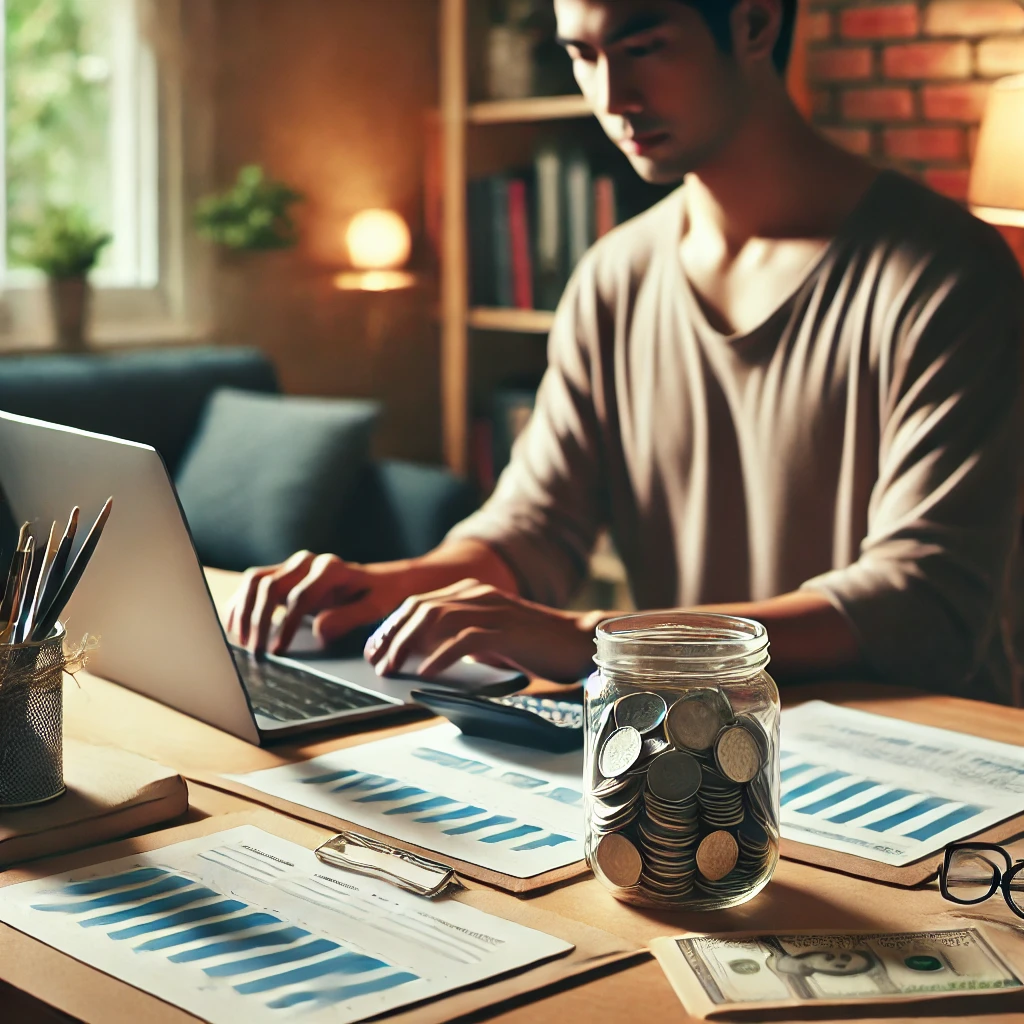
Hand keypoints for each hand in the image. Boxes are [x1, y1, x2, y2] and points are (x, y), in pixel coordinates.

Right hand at [225, 550, 407, 653]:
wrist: (379, 580)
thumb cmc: (378, 595)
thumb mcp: (374, 607)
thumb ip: (349, 617)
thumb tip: (319, 630)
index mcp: (331, 568)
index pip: (299, 597)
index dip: (285, 626)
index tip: (278, 651)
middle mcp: (308, 561)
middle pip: (270, 586)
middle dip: (259, 621)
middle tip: (255, 652)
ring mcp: (292, 565)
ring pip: (256, 581)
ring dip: (244, 611)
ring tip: (241, 641)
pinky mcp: (282, 572)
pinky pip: (252, 582)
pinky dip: (240, 602)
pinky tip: (235, 626)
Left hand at [364, 579, 602, 683]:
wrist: (579, 642)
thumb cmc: (535, 644)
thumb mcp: (489, 638)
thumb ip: (460, 637)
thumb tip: (422, 655)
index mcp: (472, 593)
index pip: (419, 603)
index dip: (391, 626)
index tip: (374, 649)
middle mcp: (479, 595)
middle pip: (421, 608)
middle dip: (392, 635)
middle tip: (376, 662)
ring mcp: (493, 610)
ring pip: (437, 619)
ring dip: (408, 645)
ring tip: (392, 668)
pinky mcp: (508, 630)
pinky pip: (466, 639)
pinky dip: (441, 655)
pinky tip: (426, 671)